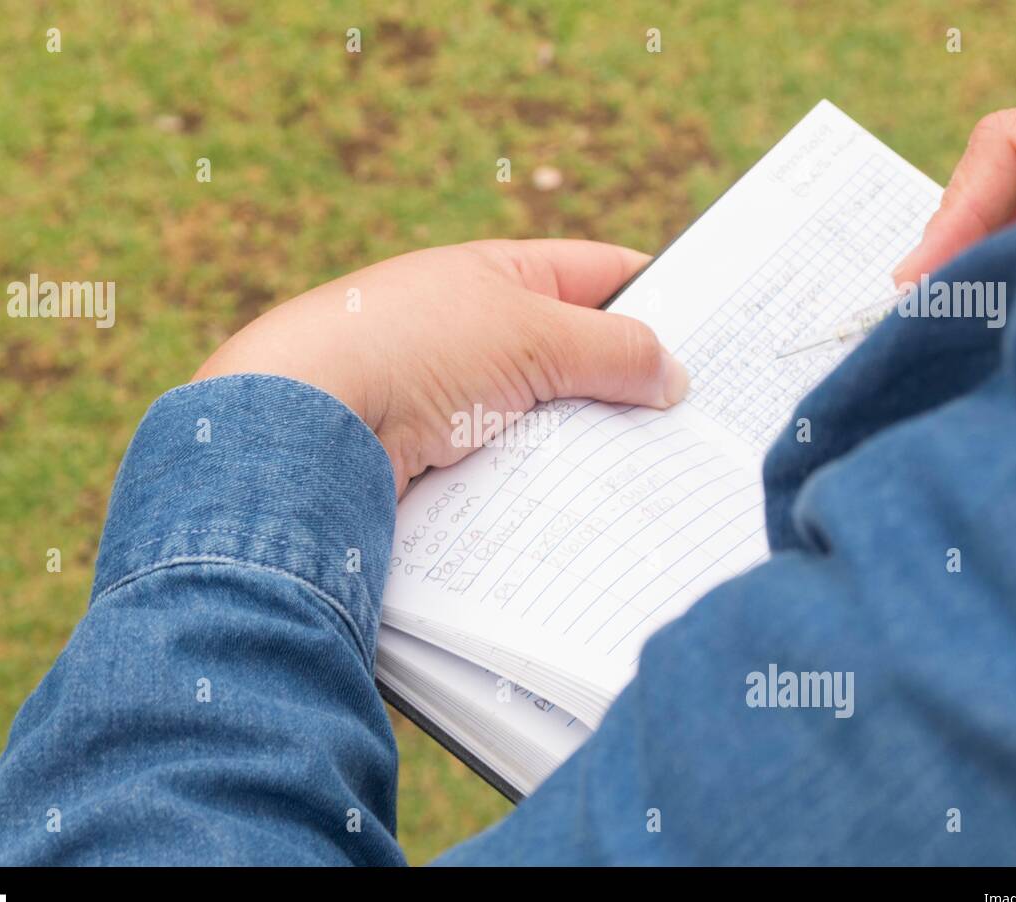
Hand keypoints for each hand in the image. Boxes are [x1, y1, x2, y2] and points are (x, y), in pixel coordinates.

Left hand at [193, 239, 689, 495]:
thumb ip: (612, 348)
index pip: (600, 273)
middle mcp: (473, 334)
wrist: (297, 423)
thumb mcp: (531, 333)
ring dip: (589, 450)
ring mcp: (450, 401)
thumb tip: (671, 373)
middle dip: (630, 390)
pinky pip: (509, 476)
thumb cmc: (411, 348)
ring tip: (656, 481)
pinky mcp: (432, 464)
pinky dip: (544, 491)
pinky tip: (582, 514)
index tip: (718, 332)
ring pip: (547, 427)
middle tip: (699, 427)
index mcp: (498, 275)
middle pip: (576, 359)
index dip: (661, 294)